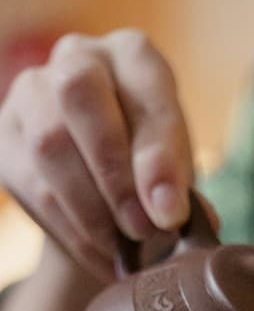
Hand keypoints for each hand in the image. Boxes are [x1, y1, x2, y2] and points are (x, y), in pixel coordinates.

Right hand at [0, 29, 193, 281]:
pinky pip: (33, 184)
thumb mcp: (177, 171)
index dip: (158, 158)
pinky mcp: (6, 135)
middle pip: (79, 93)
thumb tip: (171, 214)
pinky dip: (73, 230)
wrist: (105, 184)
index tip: (171, 213)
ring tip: (123, 248)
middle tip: (142, 229)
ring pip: (49, 142)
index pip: (145, 93)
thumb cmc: (149, 168)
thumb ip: (179, 188)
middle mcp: (78, 58)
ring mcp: (32, 92)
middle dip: (114, 173)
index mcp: (134, 56)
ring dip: (91, 208)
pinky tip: (101, 254)